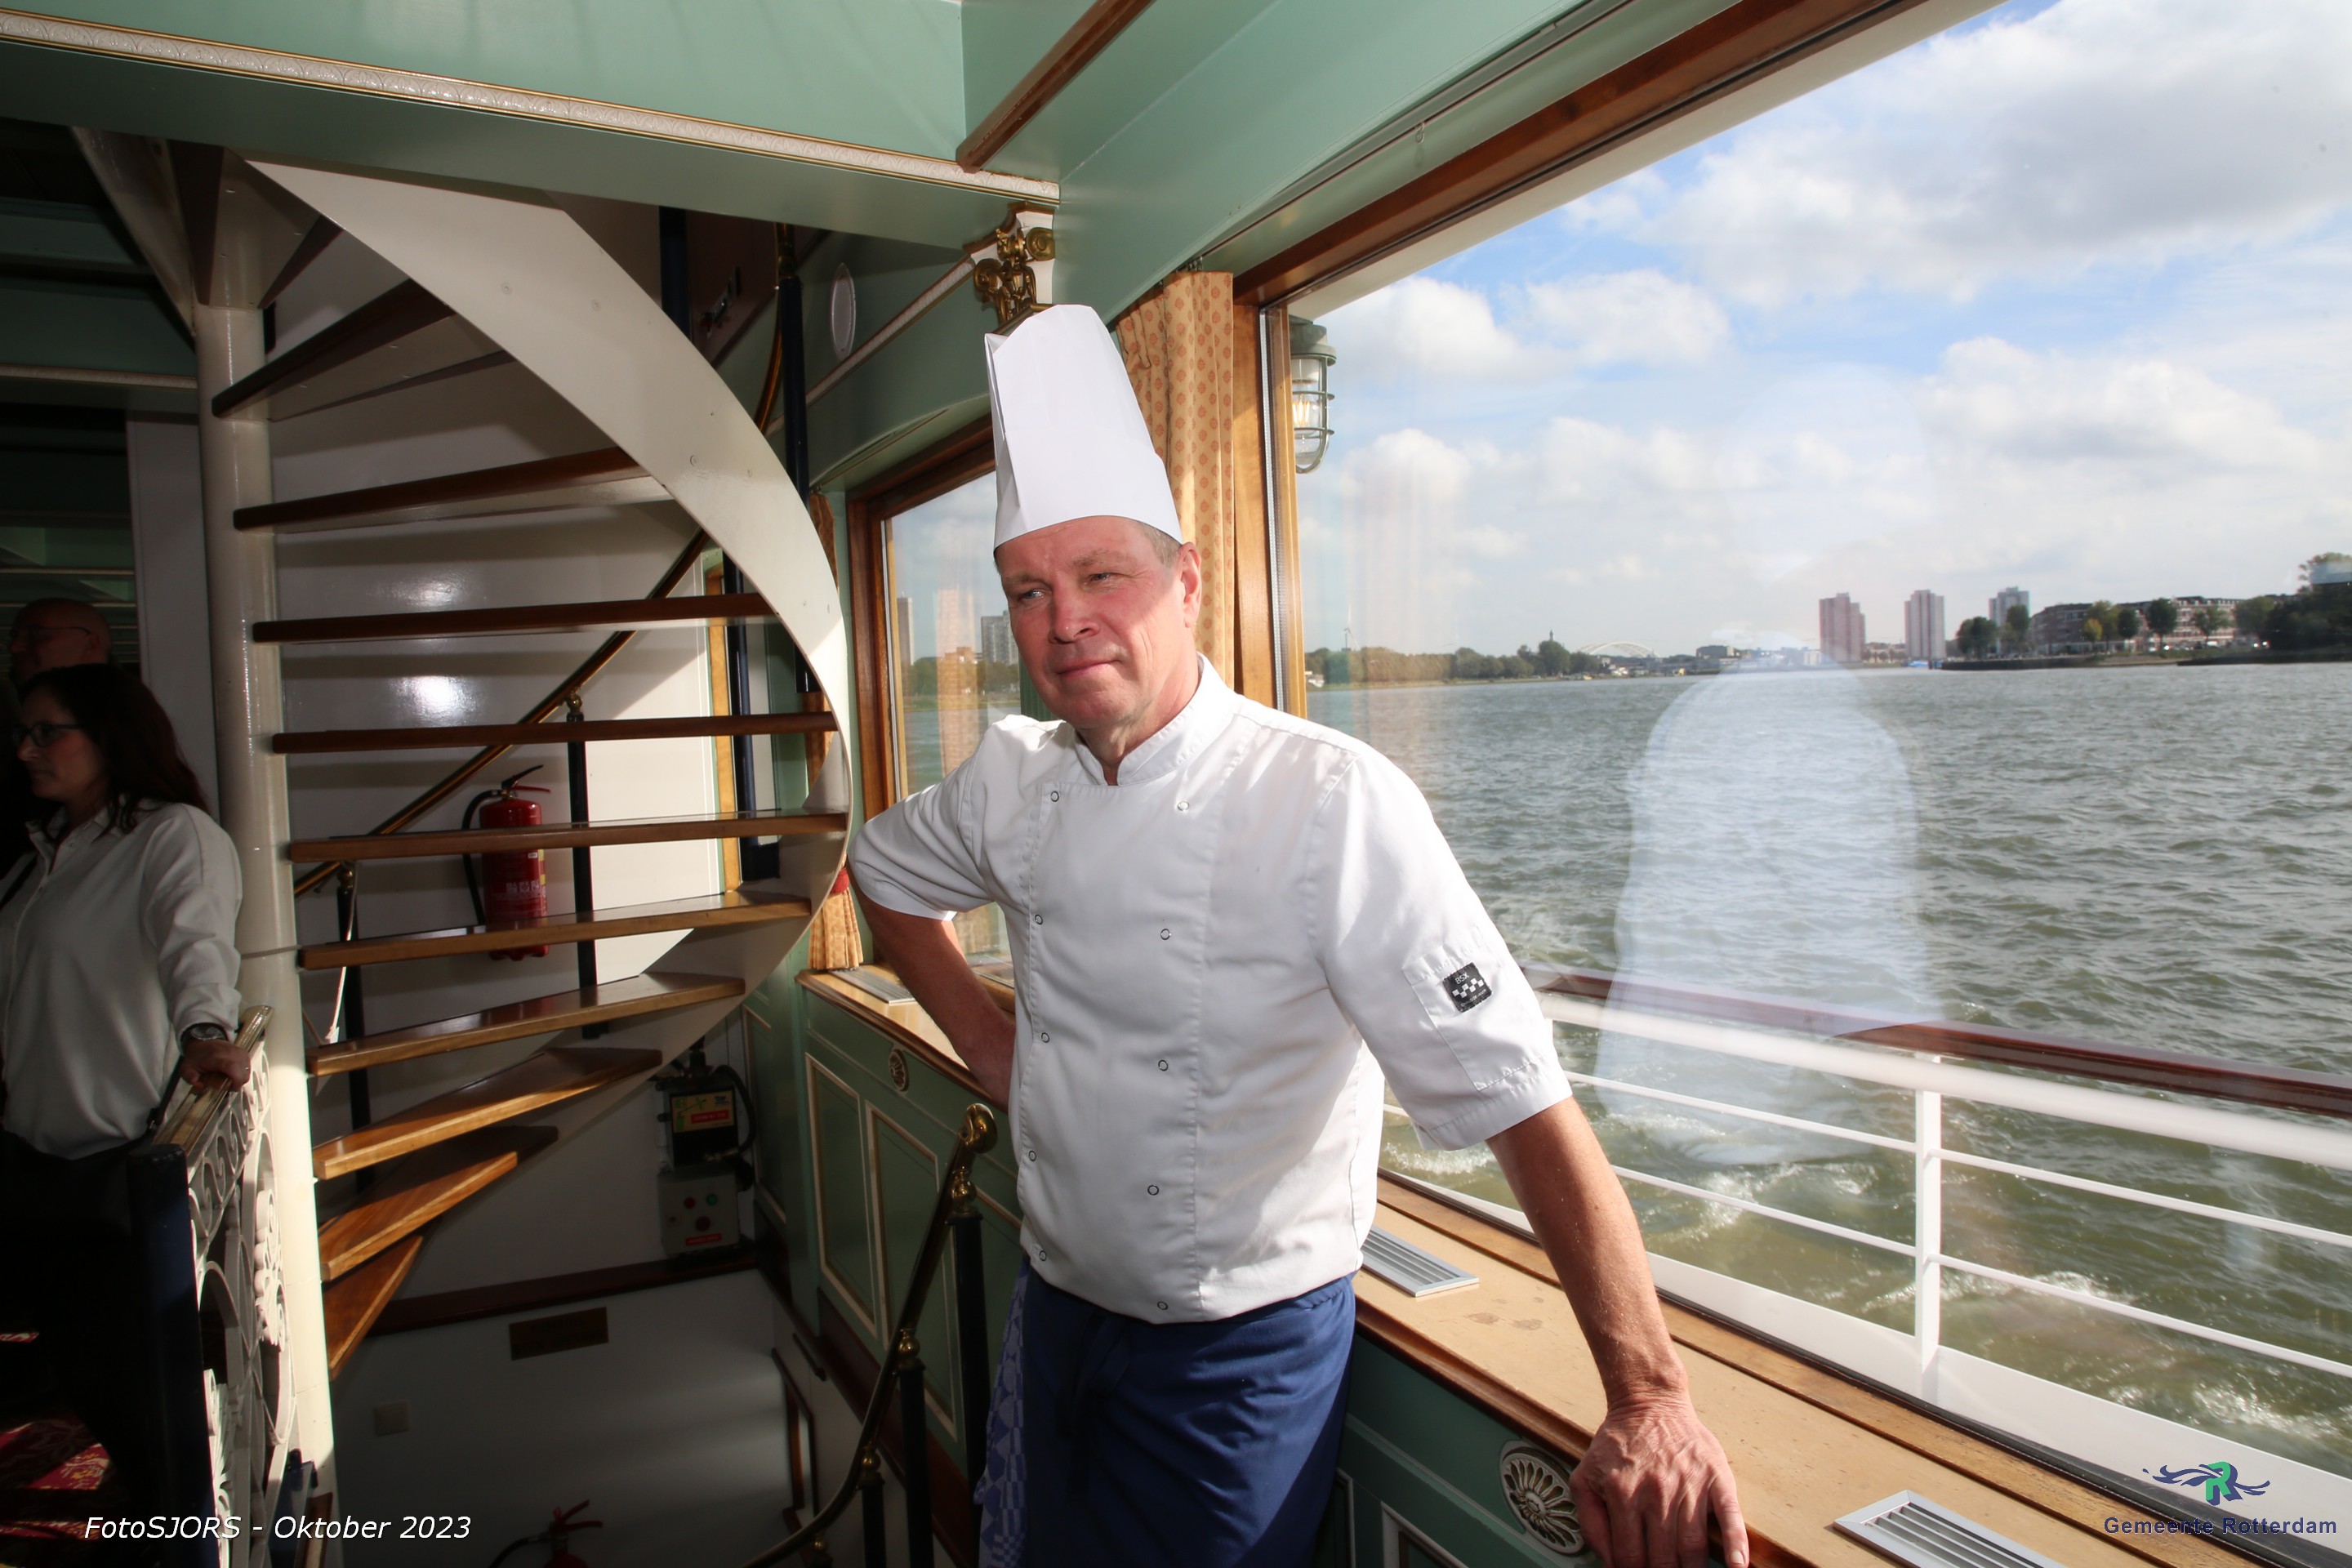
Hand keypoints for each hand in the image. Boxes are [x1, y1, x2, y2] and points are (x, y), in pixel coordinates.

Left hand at [179, 1033, 251, 1089]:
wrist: (203, 1042)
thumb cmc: (195, 1058)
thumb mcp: (186, 1068)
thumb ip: (189, 1077)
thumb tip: (198, 1085)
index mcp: (216, 1056)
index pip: (233, 1068)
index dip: (236, 1081)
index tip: (231, 1089)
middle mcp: (231, 1052)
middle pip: (243, 1071)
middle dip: (238, 1082)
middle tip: (228, 1087)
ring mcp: (239, 1051)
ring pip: (247, 1069)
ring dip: (241, 1078)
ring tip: (230, 1080)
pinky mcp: (243, 1052)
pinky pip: (248, 1066)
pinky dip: (243, 1073)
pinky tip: (234, 1074)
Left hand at [1571, 1392, 1747, 1567]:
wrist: (1649, 1403)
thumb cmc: (1616, 1446)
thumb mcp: (1585, 1478)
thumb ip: (1591, 1524)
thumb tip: (1611, 1565)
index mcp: (1622, 1495)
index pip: (1630, 1557)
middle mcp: (1656, 1492)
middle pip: (1663, 1559)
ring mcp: (1689, 1485)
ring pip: (1693, 1547)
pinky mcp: (1715, 1477)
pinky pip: (1730, 1518)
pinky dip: (1737, 1547)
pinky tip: (1737, 1567)